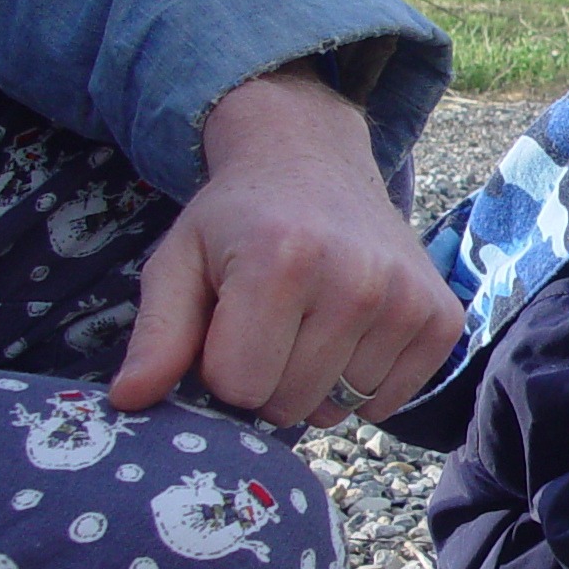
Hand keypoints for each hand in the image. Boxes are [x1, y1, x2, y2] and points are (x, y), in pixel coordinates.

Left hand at [107, 63, 463, 426]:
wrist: (314, 160)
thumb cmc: (238, 218)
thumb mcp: (179, 261)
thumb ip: (157, 333)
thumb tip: (128, 400)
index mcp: (280, 262)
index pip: (239, 387)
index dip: (220, 367)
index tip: (228, 325)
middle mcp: (354, 280)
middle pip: (289, 403)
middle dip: (266, 379)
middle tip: (269, 323)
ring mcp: (405, 300)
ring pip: (338, 408)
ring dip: (314, 382)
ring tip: (309, 323)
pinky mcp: (440, 317)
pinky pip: (388, 402)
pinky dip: (361, 384)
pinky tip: (349, 334)